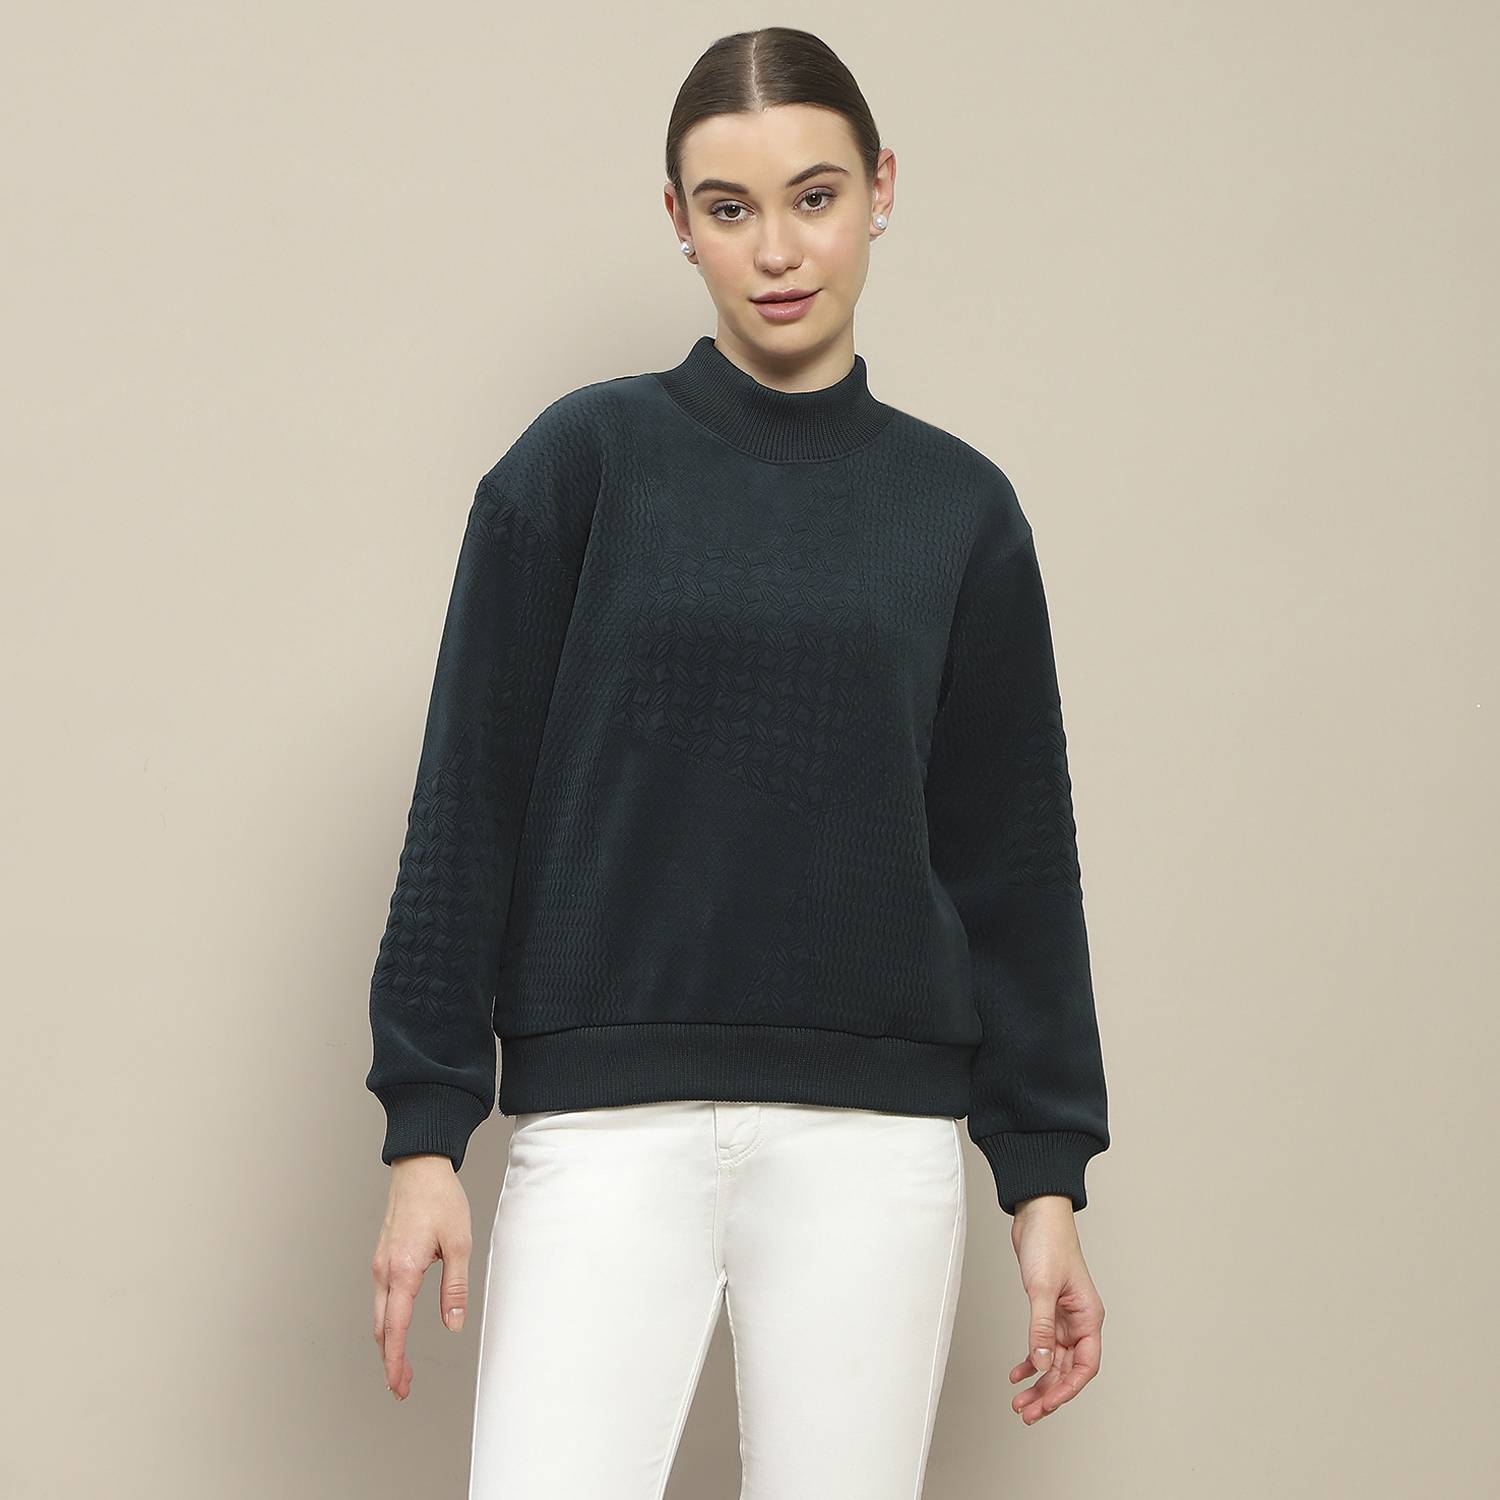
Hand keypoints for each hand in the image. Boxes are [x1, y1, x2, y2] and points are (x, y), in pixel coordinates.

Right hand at [371, 1154, 473, 1399]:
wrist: (419, 1168)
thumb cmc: (440, 1200)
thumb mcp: (459, 1242)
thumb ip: (455, 1286)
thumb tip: (454, 1323)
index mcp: (402, 1270)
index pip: (395, 1328)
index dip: (396, 1361)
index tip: (399, 1385)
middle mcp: (384, 1270)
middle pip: (381, 1328)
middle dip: (390, 1360)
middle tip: (401, 1387)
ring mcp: (380, 1264)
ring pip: (378, 1314)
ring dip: (387, 1342)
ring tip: (401, 1366)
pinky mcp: (382, 1257)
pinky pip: (380, 1298)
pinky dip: (386, 1321)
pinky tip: (397, 1328)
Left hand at [1007, 1195, 1104, 1423]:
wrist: (1036, 1213)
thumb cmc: (1048, 1243)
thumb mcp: (1042, 1288)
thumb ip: (1041, 1328)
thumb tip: (1042, 1364)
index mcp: (1088, 1317)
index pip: (1085, 1366)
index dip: (1068, 1389)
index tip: (1048, 1404)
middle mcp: (1079, 1320)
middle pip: (1068, 1368)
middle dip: (1049, 1392)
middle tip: (1026, 1413)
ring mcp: (1063, 1316)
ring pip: (1053, 1360)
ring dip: (1038, 1381)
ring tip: (1019, 1401)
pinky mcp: (1046, 1308)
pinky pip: (1041, 1343)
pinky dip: (1030, 1359)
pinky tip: (1016, 1372)